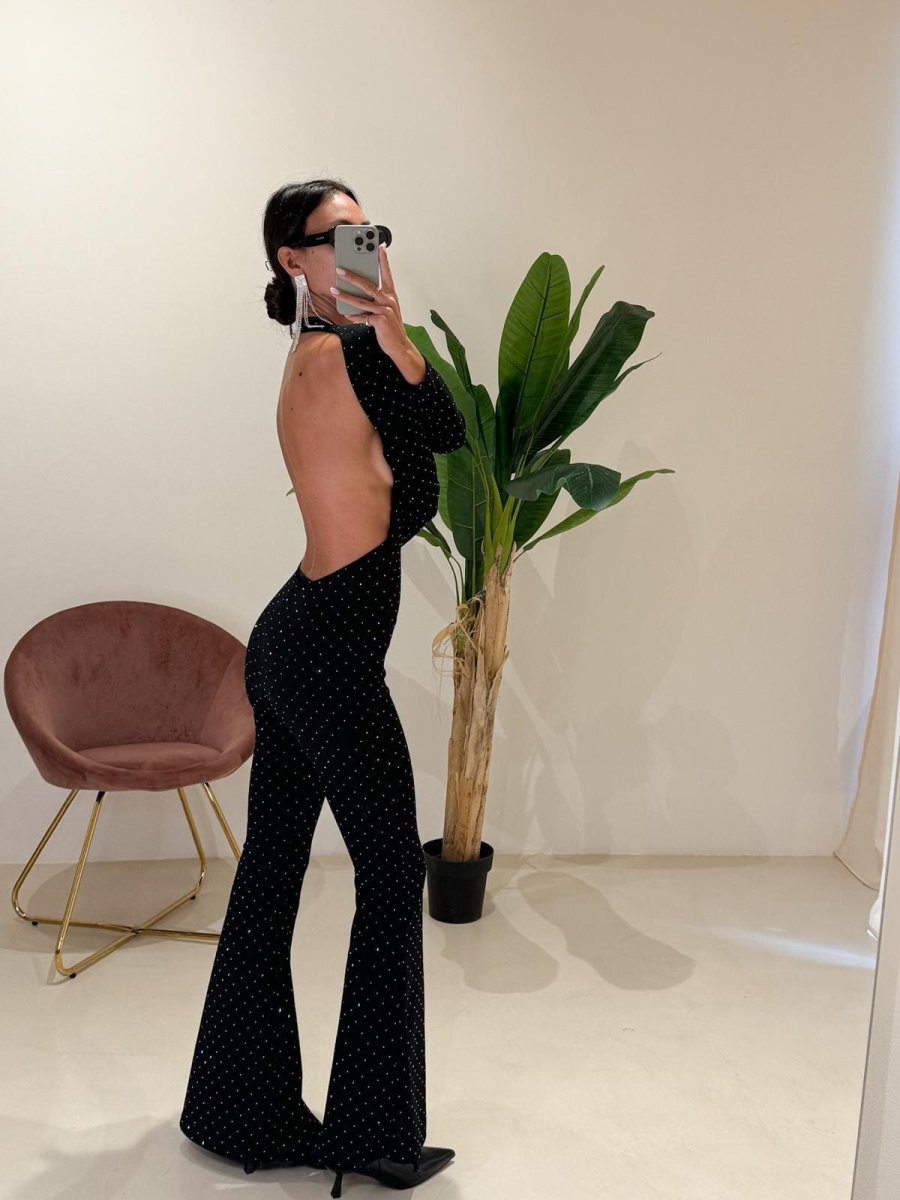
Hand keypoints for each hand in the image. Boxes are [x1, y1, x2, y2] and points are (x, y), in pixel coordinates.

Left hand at [329, 244, 412, 364]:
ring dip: (345, 295)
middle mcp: (388, 300)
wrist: (399, 345)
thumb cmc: (391, 327)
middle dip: (352, 276)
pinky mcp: (379, 320)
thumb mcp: (386, 310)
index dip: (384, 260)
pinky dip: (354, 316)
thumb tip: (358, 293)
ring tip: (333, 290)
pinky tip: (347, 314)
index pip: (387, 273)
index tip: (380, 246)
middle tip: (340, 269)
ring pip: (361, 300)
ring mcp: (384, 310)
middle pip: (368, 284)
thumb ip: (376, 300)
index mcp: (391, 295)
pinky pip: (362, 317)